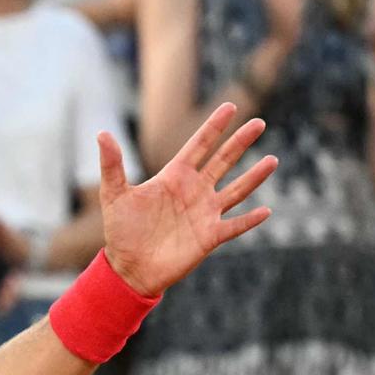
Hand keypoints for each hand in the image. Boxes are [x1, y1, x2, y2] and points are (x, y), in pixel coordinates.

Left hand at [95, 110, 276, 296]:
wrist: (129, 268)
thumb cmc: (120, 231)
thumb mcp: (113, 195)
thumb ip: (112, 165)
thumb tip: (102, 134)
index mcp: (174, 176)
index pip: (199, 145)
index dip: (214, 126)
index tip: (230, 106)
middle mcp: (194, 191)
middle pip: (223, 160)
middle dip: (240, 142)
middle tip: (258, 122)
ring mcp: (204, 213)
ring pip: (236, 190)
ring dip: (254, 177)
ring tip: (273, 160)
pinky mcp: (209, 237)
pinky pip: (234, 225)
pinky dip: (250, 220)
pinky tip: (267, 211)